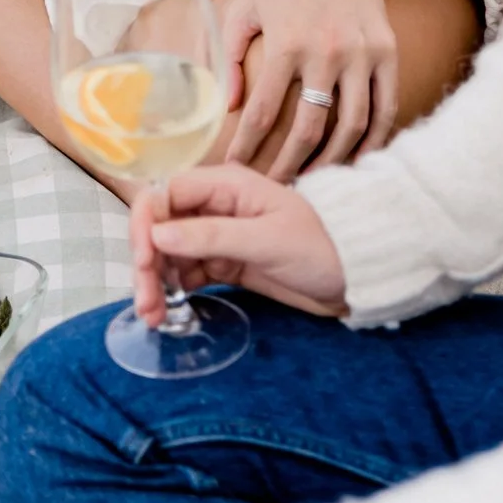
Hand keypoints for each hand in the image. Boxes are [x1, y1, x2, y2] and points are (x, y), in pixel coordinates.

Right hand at [132, 164, 346, 323]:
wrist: (358, 276)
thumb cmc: (321, 247)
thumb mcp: (267, 240)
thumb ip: (212, 236)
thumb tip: (158, 234)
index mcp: (225, 185)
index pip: (166, 194)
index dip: (146, 224)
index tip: (145, 261)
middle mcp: (215, 206)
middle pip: (161, 227)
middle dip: (147, 262)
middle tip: (147, 303)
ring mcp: (217, 236)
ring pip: (169, 254)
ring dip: (156, 283)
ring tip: (153, 317)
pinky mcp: (224, 263)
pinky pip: (186, 274)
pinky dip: (172, 292)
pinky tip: (166, 313)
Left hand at [216, 0, 404, 178]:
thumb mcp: (238, 4)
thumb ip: (225, 54)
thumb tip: (227, 105)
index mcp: (286, 41)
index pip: (264, 112)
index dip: (247, 147)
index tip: (234, 170)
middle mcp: (328, 50)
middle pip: (311, 129)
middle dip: (290, 166)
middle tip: (274, 191)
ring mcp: (363, 53)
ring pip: (352, 126)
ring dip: (332, 162)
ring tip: (312, 182)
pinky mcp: (388, 52)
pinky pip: (385, 108)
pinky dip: (372, 140)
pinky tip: (354, 160)